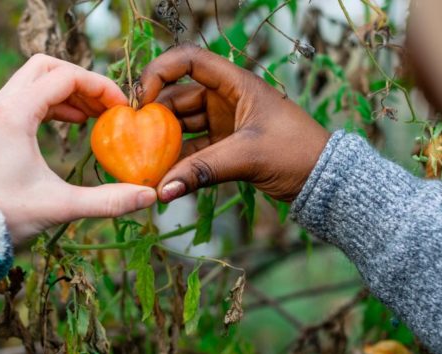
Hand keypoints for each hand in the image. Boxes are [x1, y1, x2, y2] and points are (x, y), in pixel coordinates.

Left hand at [0, 54, 156, 240]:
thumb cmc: (2, 214)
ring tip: (94, 115)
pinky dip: (51, 102)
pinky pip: (25, 97)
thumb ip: (108, 200)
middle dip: (81, 81)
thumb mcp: (60, 206)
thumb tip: (149, 195)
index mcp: (16, 114)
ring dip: (67, 91)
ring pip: (34, 79)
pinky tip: (72, 123)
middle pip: (47, 66)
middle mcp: (1, 104)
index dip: (100, 87)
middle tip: (105, 105)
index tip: (121, 108)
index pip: (66, 77)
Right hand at [139, 45, 330, 202]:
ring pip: (183, 124)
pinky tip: (164, 176)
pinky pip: (193, 148)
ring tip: (144, 161)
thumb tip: (162, 190)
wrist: (323, 180)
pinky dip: (178, 161)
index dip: (160, 72)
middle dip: (155, 115)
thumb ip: (202, 171)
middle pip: (178, 96)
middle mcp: (225, 98)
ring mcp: (223, 122)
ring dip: (163, 141)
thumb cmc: (296, 153)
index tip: (141, 99)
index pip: (189, 60)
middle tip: (132, 139)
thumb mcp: (248, 156)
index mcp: (235, 83)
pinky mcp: (224, 145)